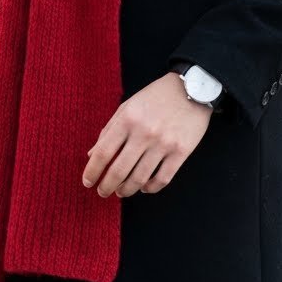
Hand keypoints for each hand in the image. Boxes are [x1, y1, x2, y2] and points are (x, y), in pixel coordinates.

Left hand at [82, 71, 212, 197]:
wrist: (193, 88)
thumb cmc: (155, 98)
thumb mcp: (127, 107)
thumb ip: (109, 130)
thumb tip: (92, 155)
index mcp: (128, 119)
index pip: (103, 152)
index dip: (92, 171)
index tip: (88, 182)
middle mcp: (144, 133)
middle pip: (119, 170)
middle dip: (106, 186)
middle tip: (103, 192)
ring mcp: (164, 144)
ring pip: (140, 178)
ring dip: (127, 190)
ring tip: (121, 192)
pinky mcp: (181, 152)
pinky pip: (162, 179)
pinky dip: (150, 188)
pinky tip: (144, 187)